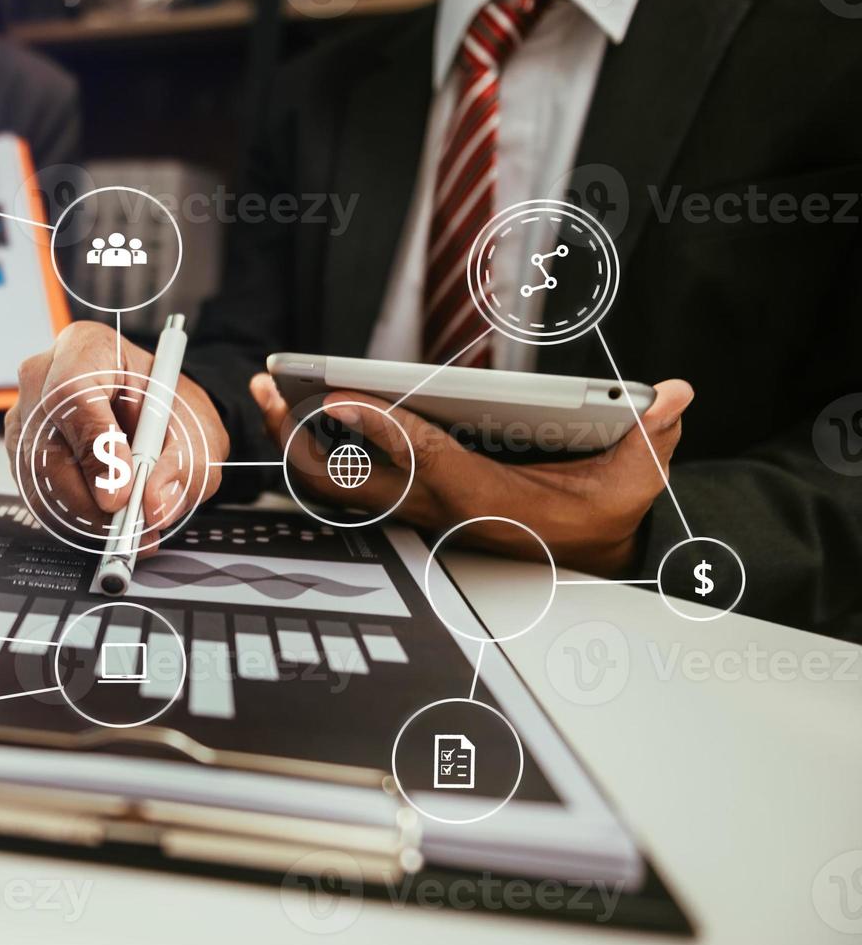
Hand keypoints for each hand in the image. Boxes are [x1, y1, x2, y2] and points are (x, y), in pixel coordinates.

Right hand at [5, 321, 229, 554]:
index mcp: (87, 349)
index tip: (122, 492)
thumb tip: (154, 503)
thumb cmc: (170, 414)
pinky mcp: (21, 453)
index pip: (72, 394)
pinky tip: (110, 523)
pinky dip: (75, 518)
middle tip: (129, 525)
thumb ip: (182, 465)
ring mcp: (25, 416)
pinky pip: (37, 495)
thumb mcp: (195, 434)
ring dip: (85, 514)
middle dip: (90, 497)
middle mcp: (43, 377)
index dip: (96, 448)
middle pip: (45, 445)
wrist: (157, 421)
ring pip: (38, 478)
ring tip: (129, 528)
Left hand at [252, 373, 695, 576]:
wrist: (583, 559)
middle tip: (270, 386)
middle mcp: (434, 506)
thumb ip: (652, 436)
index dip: (377, 428)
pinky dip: (317, 447)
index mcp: (482, 496)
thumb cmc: (599, 517)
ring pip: (338, 480)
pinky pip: (348, 477)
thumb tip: (674, 393)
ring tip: (271, 391)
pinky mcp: (410, 502)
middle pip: (350, 476)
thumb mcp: (634, 482)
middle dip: (302, 434)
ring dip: (297, 439)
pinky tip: (295, 416)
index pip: (421, 459)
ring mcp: (415, 508)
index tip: (337, 396)